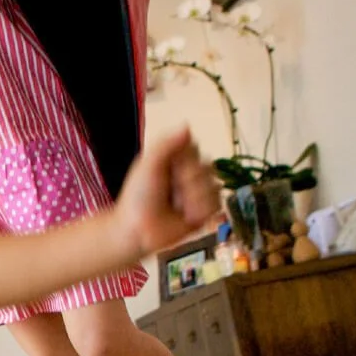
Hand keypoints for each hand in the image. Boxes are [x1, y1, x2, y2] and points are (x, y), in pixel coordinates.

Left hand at [113, 129, 222, 255]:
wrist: (138, 230)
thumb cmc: (139, 196)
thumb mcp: (148, 164)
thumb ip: (166, 144)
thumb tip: (187, 125)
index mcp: (177, 157)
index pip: (195, 148)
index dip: (184, 160)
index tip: (169, 169)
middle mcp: (191, 171)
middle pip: (208, 167)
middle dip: (188, 182)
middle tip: (170, 191)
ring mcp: (200, 191)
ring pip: (214, 186)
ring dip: (193, 198)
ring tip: (177, 206)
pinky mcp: (207, 211)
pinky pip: (218, 204)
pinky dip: (201, 211)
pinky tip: (186, 215)